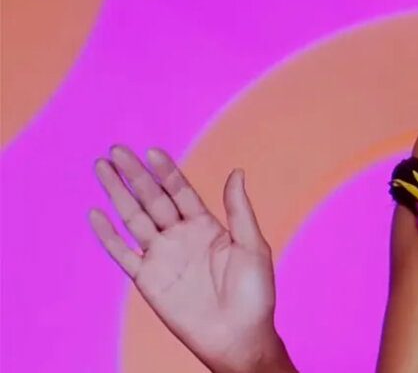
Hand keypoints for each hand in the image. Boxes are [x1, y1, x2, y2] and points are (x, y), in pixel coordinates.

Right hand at [88, 145, 295, 372]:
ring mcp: (162, 256)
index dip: (166, 171)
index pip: (180, 191)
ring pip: (134, 218)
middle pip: (152, 199)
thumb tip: (237, 171)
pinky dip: (108, 235)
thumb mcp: (252, 246)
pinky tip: (95, 213)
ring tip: (101, 168)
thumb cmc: (254, 293)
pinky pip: (123, 253)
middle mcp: (181, 236)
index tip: (151, 151)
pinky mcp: (147, 279)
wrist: (239, 336)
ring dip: (117, 194)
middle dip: (134, 175)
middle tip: (116, 150)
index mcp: (207, 225)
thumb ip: (239, 210)